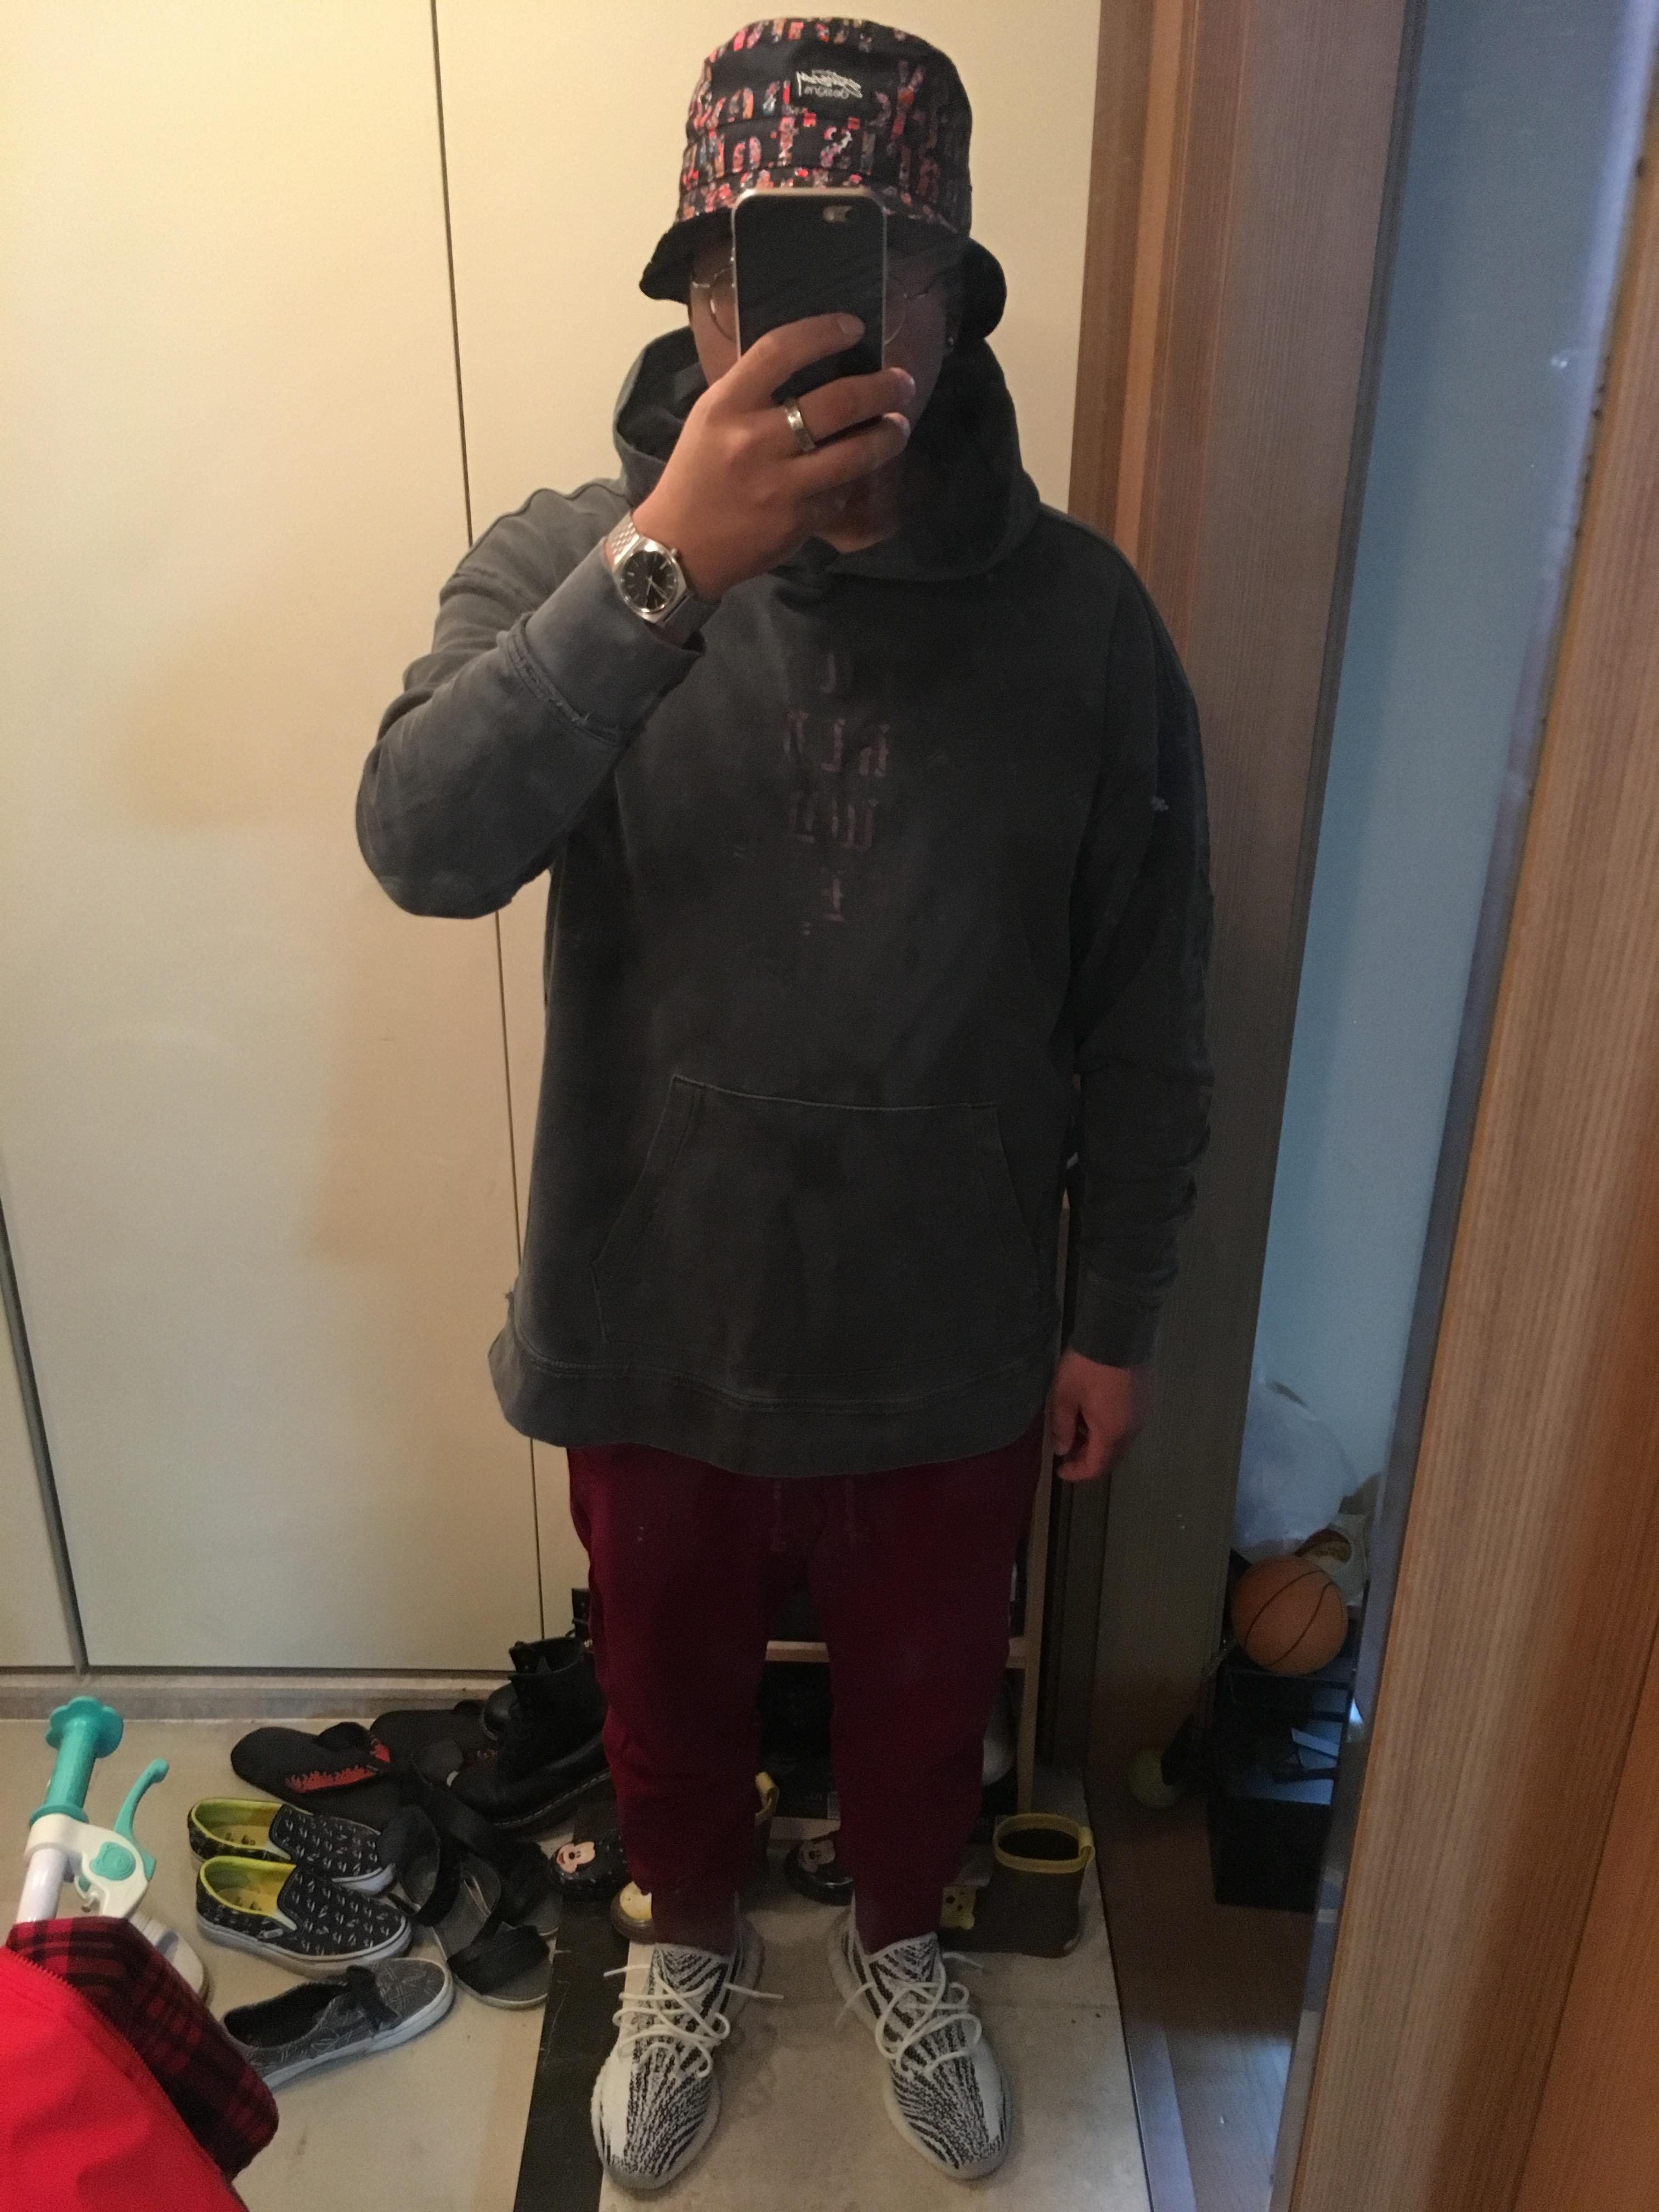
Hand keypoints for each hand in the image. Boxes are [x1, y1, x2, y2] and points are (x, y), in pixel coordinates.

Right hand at [633, 315, 912, 599]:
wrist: (679, 547)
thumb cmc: (697, 475)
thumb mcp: (711, 419)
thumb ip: (753, 392)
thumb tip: (813, 365)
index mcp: (726, 405)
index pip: (780, 350)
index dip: (824, 332)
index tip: (854, 327)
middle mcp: (753, 440)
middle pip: (835, 402)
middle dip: (881, 389)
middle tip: (902, 383)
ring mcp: (779, 484)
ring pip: (854, 452)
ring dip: (888, 435)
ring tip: (898, 425)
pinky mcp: (798, 520)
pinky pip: (840, 491)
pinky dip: (853, 480)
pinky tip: (857, 472)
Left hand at [1050, 1352, 1151, 1483]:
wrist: (1119, 1332)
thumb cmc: (1087, 1367)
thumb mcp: (1065, 1395)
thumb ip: (1062, 1427)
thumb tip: (1062, 1450)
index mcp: (1112, 1433)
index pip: (1096, 1467)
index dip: (1077, 1473)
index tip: (1060, 1470)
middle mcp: (1133, 1429)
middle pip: (1112, 1457)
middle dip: (1089, 1460)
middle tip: (1067, 1451)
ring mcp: (1143, 1414)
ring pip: (1121, 1441)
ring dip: (1100, 1443)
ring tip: (1078, 1430)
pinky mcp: (1147, 1398)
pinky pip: (1128, 1425)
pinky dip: (1111, 1428)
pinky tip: (1095, 1413)